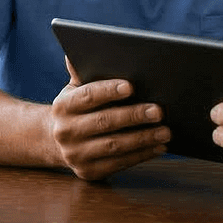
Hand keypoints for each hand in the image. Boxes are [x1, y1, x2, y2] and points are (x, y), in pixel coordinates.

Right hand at [49, 58, 170, 180]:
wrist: (56, 141)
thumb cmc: (78, 107)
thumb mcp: (75, 88)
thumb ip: (83, 71)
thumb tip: (80, 50)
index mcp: (62, 106)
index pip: (87, 96)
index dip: (108, 90)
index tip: (132, 86)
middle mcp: (65, 132)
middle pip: (104, 122)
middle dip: (133, 116)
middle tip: (159, 110)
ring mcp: (76, 155)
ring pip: (114, 146)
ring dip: (143, 139)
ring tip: (166, 131)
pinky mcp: (89, 173)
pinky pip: (119, 164)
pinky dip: (141, 155)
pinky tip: (159, 147)